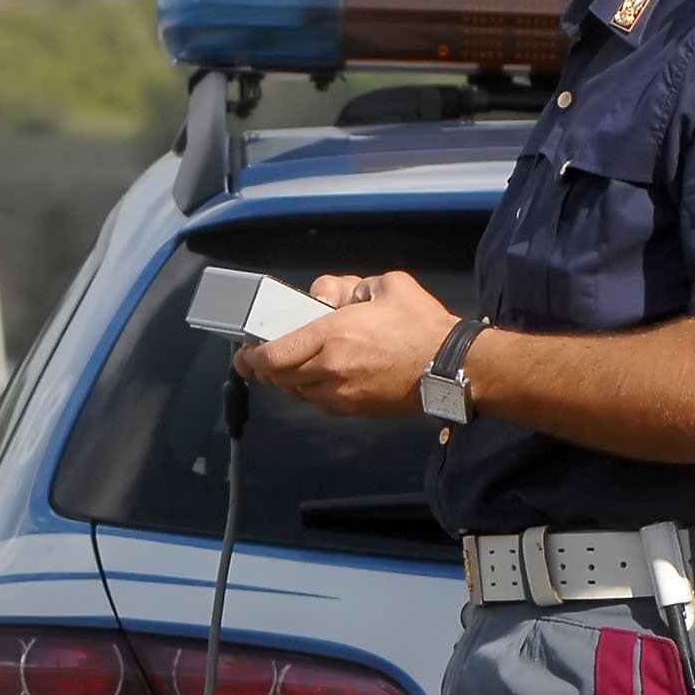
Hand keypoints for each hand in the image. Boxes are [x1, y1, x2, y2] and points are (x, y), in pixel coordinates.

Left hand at [231, 270, 455, 417]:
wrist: (450, 367)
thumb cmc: (422, 326)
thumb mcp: (386, 285)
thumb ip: (348, 286)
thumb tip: (326, 295)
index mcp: (332, 336)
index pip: (274, 354)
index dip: (251, 356)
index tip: (244, 352)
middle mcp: (329, 369)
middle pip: (278, 377)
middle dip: (263, 368)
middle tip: (258, 359)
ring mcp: (340, 394)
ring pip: (296, 392)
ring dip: (287, 380)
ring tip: (289, 365)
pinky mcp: (353, 410)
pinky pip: (319, 403)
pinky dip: (311, 392)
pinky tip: (319, 378)